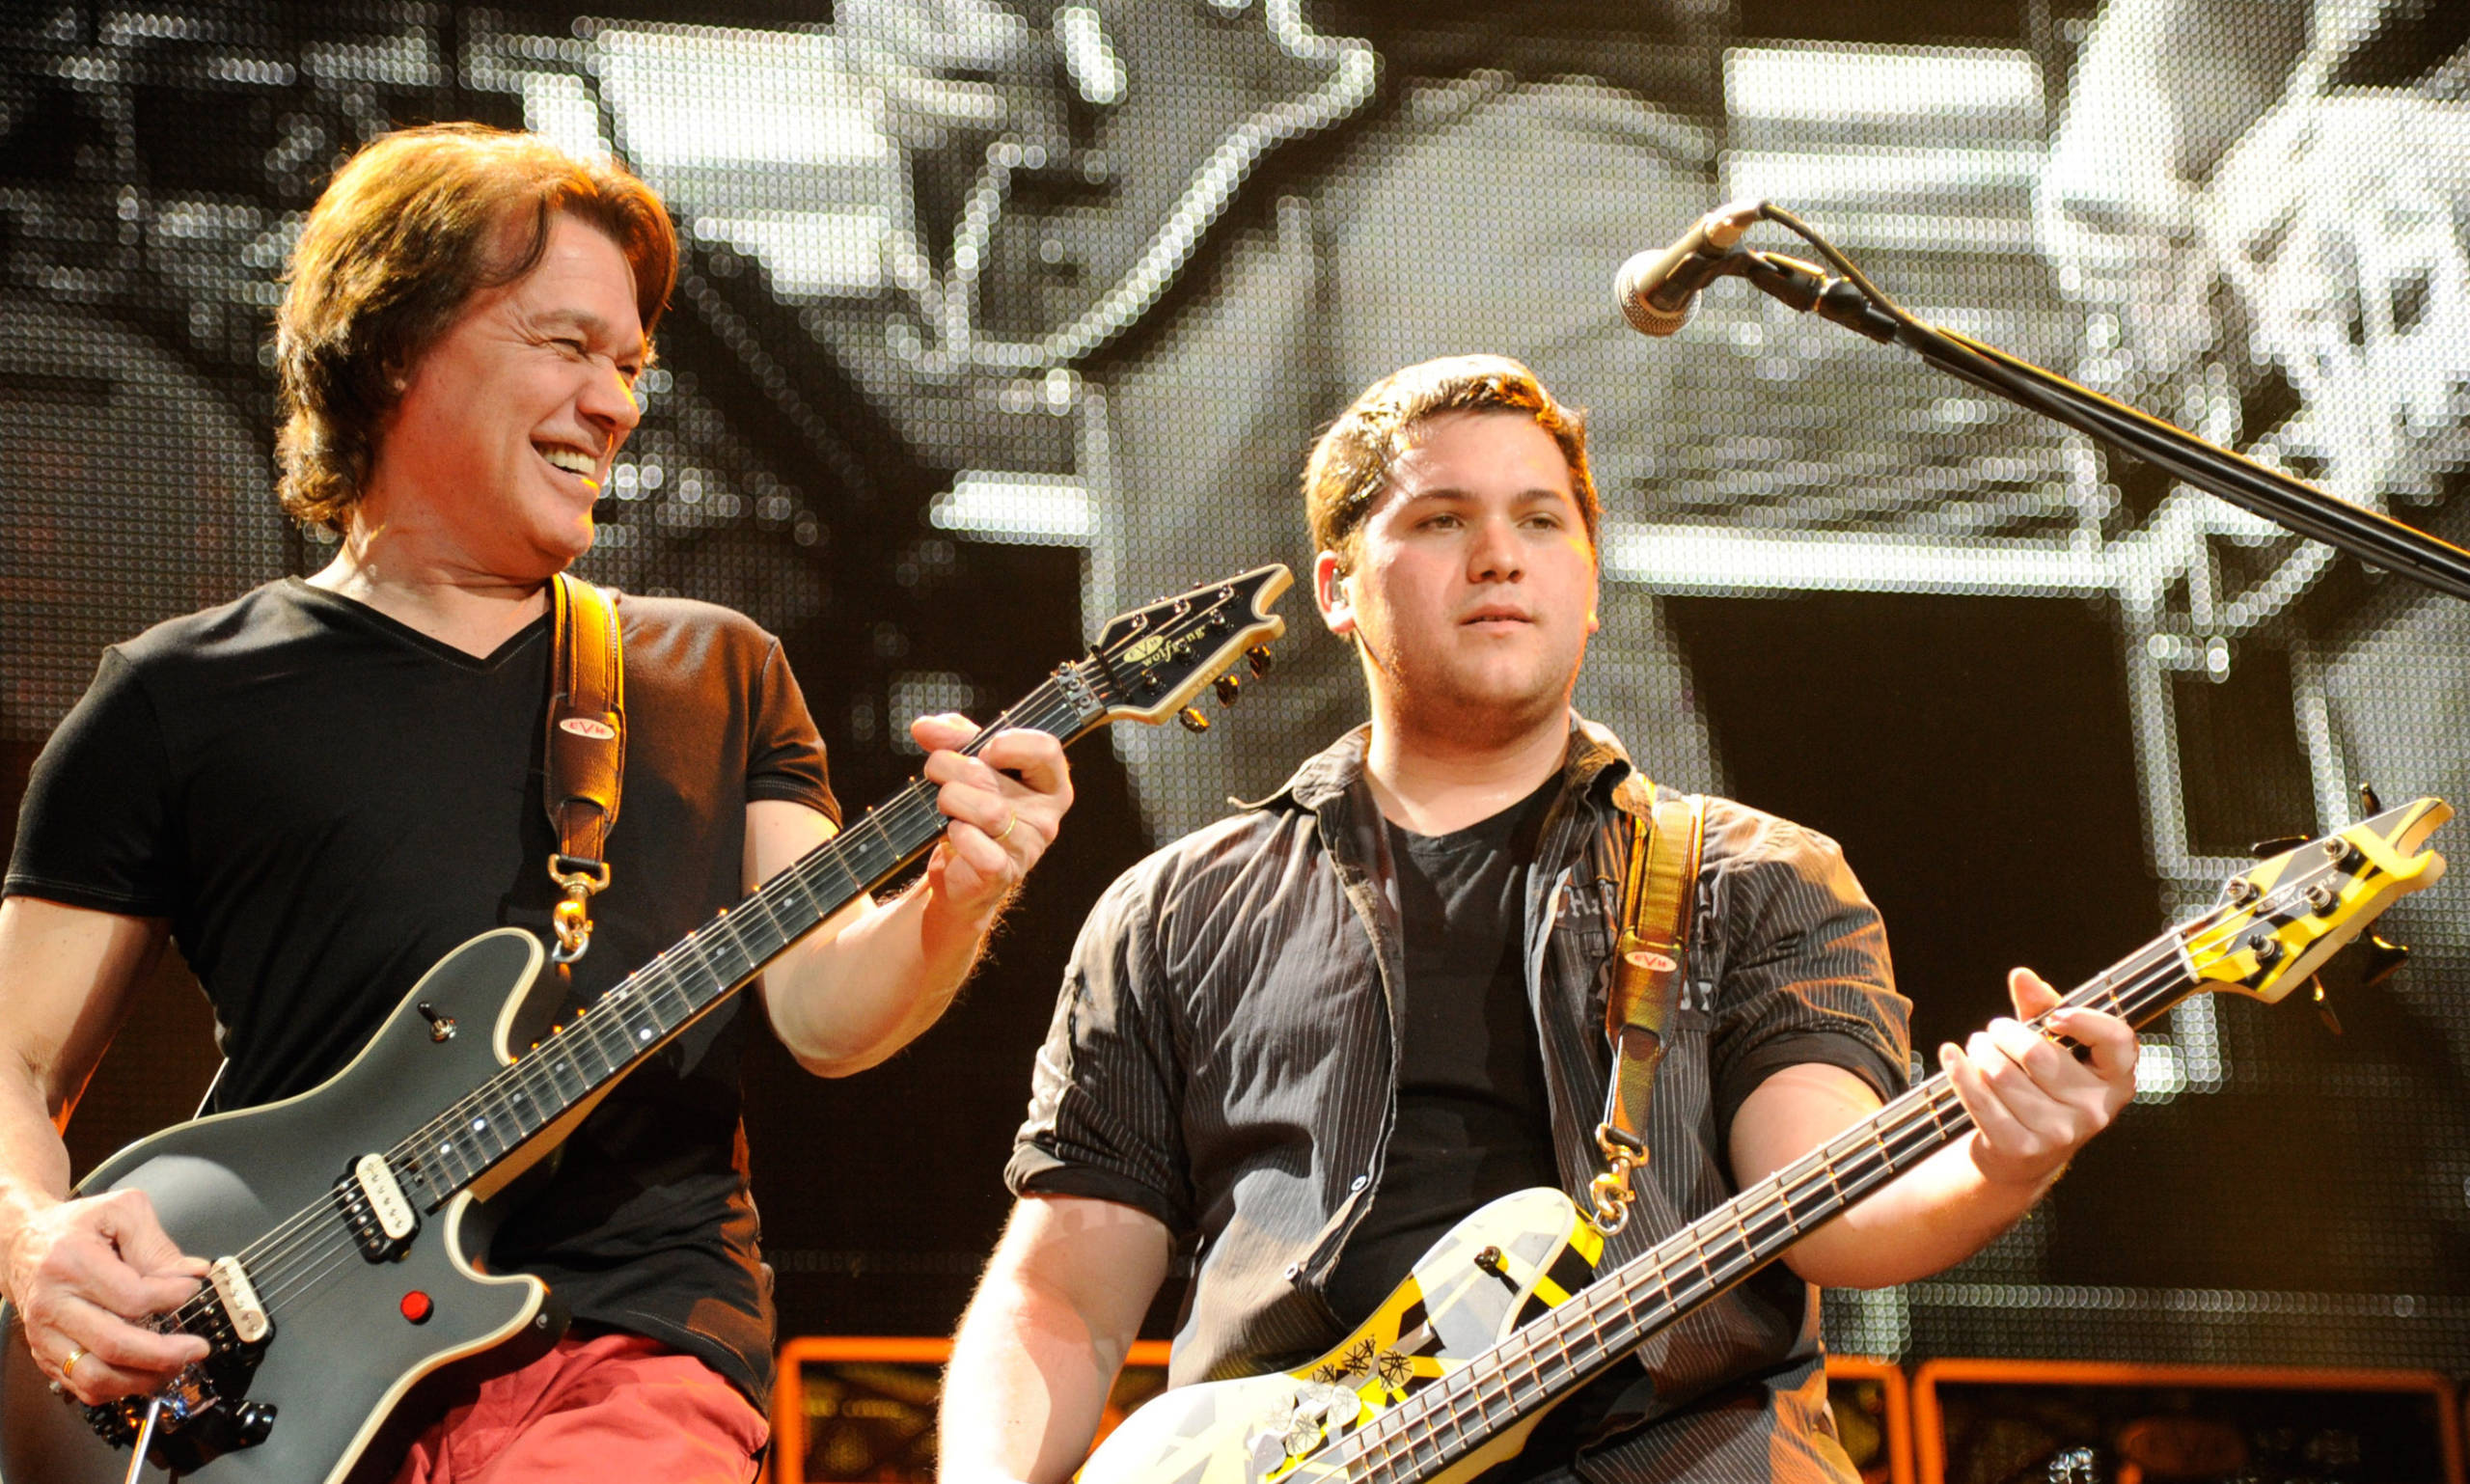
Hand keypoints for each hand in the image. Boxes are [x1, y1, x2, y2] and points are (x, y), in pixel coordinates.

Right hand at [4, 1189, 208, 1404]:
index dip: (170, 1298)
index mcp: (72, 1263)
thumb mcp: (121, 1212)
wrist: (24, 1243)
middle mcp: (53, 1304)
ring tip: (174, 1366)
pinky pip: (81, 1386)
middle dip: (164, 1354)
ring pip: (95, 1377)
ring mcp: (45, 1334)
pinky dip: (117, 1388)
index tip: (192, 1290)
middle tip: (196, 1348)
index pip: (131, 1297)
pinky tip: (143, 1373)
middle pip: (114, 1345)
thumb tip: (193, 1274)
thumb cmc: (76, 1226)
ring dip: (142, 1379)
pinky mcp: (44, 1353)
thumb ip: (158, 1245)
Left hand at [912, 713, 1073, 919]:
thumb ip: (955, 739)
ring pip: (985, 809)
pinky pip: (974, 842)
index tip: (981, 751)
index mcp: (1049, 785)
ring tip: (946, 807)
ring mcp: (1027, 847)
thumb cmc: (971, 813)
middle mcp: (1046, 816)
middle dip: (949, 767)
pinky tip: (954, 836)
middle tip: (940, 777)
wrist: (958, 873)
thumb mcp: (970, 766)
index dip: (1006, 743)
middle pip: (992, 774)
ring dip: (949, 800)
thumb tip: (925, 727)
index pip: (1046, 749)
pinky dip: (956, 834)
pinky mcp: (1002, 872)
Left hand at [1940, 968, 2137, 1191]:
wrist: (2022, 1155)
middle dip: (2005, 1033)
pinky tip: (1951, 1055)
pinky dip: (1959, 1071)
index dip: (2086, 1022)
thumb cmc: (2043, 1088)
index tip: (2055, 1015)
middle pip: (2038, 1055)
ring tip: (1979, 1046)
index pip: (2118, 1042)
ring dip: (1980, 1050)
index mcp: (2114, 1079)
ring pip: (2001, 1074)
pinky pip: (1980, 1099)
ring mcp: (2059, 1133)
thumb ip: (2043, 1008)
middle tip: (1994, 1030)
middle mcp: (2094, 1109)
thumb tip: (2022, 977)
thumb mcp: (2054, 1048)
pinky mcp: (2021, 1146)